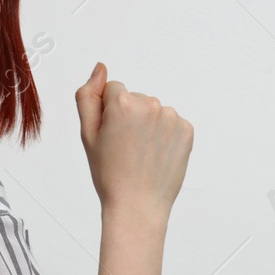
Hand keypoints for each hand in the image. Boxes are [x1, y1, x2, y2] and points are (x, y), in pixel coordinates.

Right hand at [74, 62, 193, 222]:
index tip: (110, 137)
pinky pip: (170, 124)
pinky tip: (155, 156)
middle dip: (129, 118)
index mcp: (123, 103)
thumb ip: (88, 96)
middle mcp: (151, 104)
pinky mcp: (187, 130)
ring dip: (147, 126)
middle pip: (136, 99)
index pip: (113, 90)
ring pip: (154, 112)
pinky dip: (164, 136)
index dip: (108, 114)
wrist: (137, 206)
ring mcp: (172, 117)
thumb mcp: (87, 135)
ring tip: (140, 154)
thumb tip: (100, 68)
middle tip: (125, 150)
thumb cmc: (109, 174)